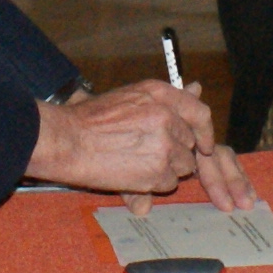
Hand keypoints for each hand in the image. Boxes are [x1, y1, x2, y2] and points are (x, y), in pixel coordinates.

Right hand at [26, 80, 244, 201]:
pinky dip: (154, 184)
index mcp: (160, 95)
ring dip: (165, 169)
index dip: (204, 132)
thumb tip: (197, 88)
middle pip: (189, 144)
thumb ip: (167, 98)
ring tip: (136, 163)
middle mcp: (167, 117)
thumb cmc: (90, 119)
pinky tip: (132, 174)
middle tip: (147, 153)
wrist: (68, 141)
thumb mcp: (131, 97)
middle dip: (175, 152)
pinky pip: (168, 183)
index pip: (200, 113)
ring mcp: (164, 145)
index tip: (203, 144)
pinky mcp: (157, 171)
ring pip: (182, 166)